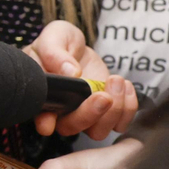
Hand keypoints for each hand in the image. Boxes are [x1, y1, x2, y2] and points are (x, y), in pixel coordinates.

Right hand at [22, 20, 137, 139]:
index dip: (45, 122)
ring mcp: (84, 114)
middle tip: (103, 95)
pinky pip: (119, 123)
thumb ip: (54, 53)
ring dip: (112, 111)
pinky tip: (125, 86)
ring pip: (97, 131)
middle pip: (72, 127)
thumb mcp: (53, 38)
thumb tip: (71, 72)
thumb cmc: (58, 42)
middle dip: (90, 114)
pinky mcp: (105, 112)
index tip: (50, 121)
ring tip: (115, 81)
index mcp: (43, 96)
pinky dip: (128, 108)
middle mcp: (61, 111)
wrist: (76, 47)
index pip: (40, 116)